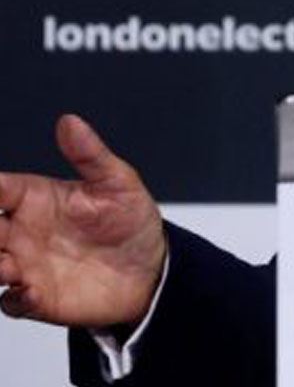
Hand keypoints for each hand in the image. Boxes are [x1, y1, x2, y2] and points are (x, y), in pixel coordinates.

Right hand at [0, 114, 166, 328]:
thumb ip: (90, 155)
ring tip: (5, 264)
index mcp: (35, 198)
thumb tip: (69, 121)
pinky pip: (11, 301)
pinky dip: (13, 299)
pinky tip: (28, 292)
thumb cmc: (130, 220)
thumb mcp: (117, 182)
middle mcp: (22, 232)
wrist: (151, 268)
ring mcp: (26, 265)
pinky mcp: (38, 297)